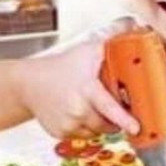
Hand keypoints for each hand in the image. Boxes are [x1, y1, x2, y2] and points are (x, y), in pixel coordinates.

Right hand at [22, 39, 140, 138]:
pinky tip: (77, 112)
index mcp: (87, 90)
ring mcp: (68, 124)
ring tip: (90, 105)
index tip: (136, 128)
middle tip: (110, 104)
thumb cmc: (60, 67)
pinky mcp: (61, 133)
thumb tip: (134, 29)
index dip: (125, 119)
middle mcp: (77, 109)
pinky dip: (85, 127)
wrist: (30, 83)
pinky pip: (83, 135)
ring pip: (97, 132)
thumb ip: (111, 43)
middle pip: (108, 124)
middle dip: (114, 118)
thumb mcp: (86, 51)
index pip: (109, 107)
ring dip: (100, 123)